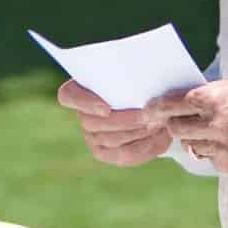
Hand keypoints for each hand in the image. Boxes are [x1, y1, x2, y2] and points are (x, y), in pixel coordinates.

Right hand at [57, 80, 171, 166]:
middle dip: (125, 120)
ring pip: (112, 140)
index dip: (85, 103)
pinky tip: (158, 135)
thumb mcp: (137, 73)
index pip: (69, 96)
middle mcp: (82, 115)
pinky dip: (144, 146)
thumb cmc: (140, 82)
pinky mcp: (105, 153)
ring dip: (138, 132)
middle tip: (150, 114)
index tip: (106, 108)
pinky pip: (124, 155)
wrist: (151, 105)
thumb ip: (133, 72)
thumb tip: (143, 78)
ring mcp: (91, 137)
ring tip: (158, 122)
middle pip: (93, 123)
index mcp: (79, 89)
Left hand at [148, 80, 227, 174]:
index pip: (172, 104)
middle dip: (176, 125)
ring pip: (191, 146)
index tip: (149, 111)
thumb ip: (208, 97)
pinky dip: (213, 152)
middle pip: (176, 129)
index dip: (158, 108)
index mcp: (214, 98)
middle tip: (179, 123)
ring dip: (195, 140)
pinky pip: (209, 159)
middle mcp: (214, 122)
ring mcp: (221, 145)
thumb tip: (182, 102)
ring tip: (212, 133)